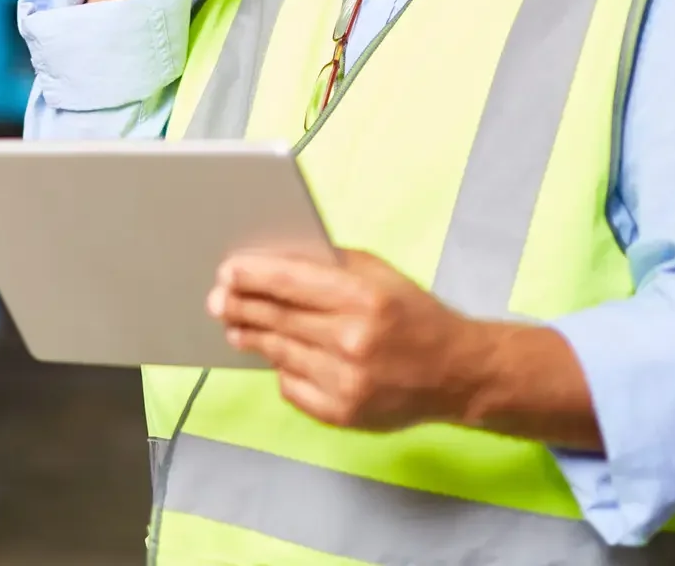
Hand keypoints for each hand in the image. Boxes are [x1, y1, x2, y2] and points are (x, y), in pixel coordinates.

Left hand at [208, 248, 483, 431]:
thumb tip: (275, 261)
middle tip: (217, 301)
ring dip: (252, 338)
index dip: (253, 275)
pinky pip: (293, 387)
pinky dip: (283, 370)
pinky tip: (277, 357)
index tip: (227, 272)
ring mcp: (347, 382)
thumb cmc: (414, 316)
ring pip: (280, 353)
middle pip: (278, 319)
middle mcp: (353, 340)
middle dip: (241, 307)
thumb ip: (331, 264)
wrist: (457, 373)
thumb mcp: (381, 274)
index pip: (291, 282)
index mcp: (364, 298)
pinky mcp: (343, 413)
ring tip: (235, 327)